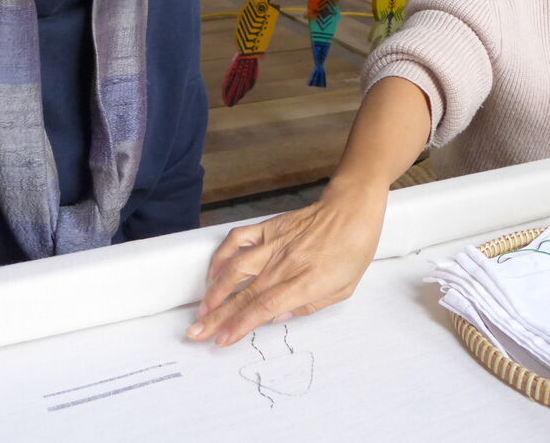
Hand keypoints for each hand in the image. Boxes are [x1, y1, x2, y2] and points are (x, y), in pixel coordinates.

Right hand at [186, 180, 386, 345]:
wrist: (352, 210)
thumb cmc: (352, 250)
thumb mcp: (342, 290)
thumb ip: (308, 307)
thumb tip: (276, 317)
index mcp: (306, 282)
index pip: (264, 308)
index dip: (240, 325)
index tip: (222, 339)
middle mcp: (285, 263)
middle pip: (244, 294)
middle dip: (217, 317)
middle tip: (196, 333)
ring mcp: (274, 243)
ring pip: (235, 268)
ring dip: (214, 291)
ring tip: (201, 310)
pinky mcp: (269, 228)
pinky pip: (238, 239)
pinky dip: (222, 254)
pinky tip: (213, 271)